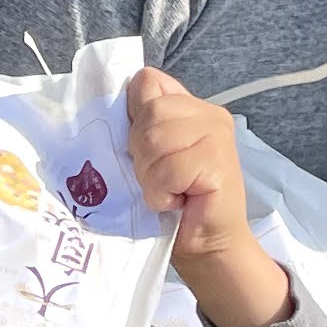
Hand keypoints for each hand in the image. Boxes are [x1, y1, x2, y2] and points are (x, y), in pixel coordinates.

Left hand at [124, 66, 291, 326]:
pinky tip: (176, 201)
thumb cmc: (173, 202)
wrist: (206, 246)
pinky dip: (162, 192)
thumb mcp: (147, 156)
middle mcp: (207, 113)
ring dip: (150, 176)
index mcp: (189, 105)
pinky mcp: (219, 161)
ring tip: (167, 190)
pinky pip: (169, 169)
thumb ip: (137, 125)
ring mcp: (217, 134)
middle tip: (157, 178)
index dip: (134, 115)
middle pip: (149, 112)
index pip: (147, 81)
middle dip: (141, 152)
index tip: (144, 150)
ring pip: (156, 140)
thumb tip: (107, 105)